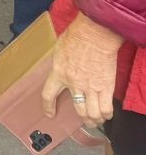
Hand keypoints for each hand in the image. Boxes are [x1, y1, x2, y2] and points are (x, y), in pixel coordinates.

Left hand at [42, 12, 123, 128]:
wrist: (94, 34)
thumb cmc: (76, 36)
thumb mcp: (59, 49)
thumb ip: (59, 63)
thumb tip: (61, 67)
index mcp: (58, 73)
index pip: (48, 94)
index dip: (48, 106)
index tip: (49, 113)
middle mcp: (74, 83)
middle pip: (78, 109)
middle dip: (83, 118)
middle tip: (86, 120)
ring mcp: (91, 86)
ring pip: (93, 112)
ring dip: (95, 119)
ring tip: (96, 119)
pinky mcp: (106, 86)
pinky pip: (106, 107)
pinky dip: (107, 114)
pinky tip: (106, 113)